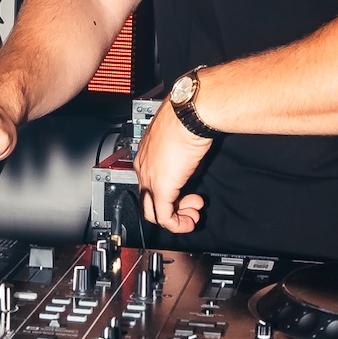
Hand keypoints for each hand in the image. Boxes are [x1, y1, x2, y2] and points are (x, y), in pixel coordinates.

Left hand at [134, 100, 210, 234]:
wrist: (190, 114)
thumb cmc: (187, 118)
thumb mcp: (183, 142)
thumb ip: (183, 161)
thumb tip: (189, 170)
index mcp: (145, 153)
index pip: (150, 181)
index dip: (171, 190)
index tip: (187, 190)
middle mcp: (143, 166)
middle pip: (148, 199)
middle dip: (173, 207)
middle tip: (192, 205)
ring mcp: (149, 178)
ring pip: (153, 211)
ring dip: (177, 217)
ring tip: (194, 212)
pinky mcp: (161, 188)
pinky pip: (164, 217)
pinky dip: (177, 224)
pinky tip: (189, 222)